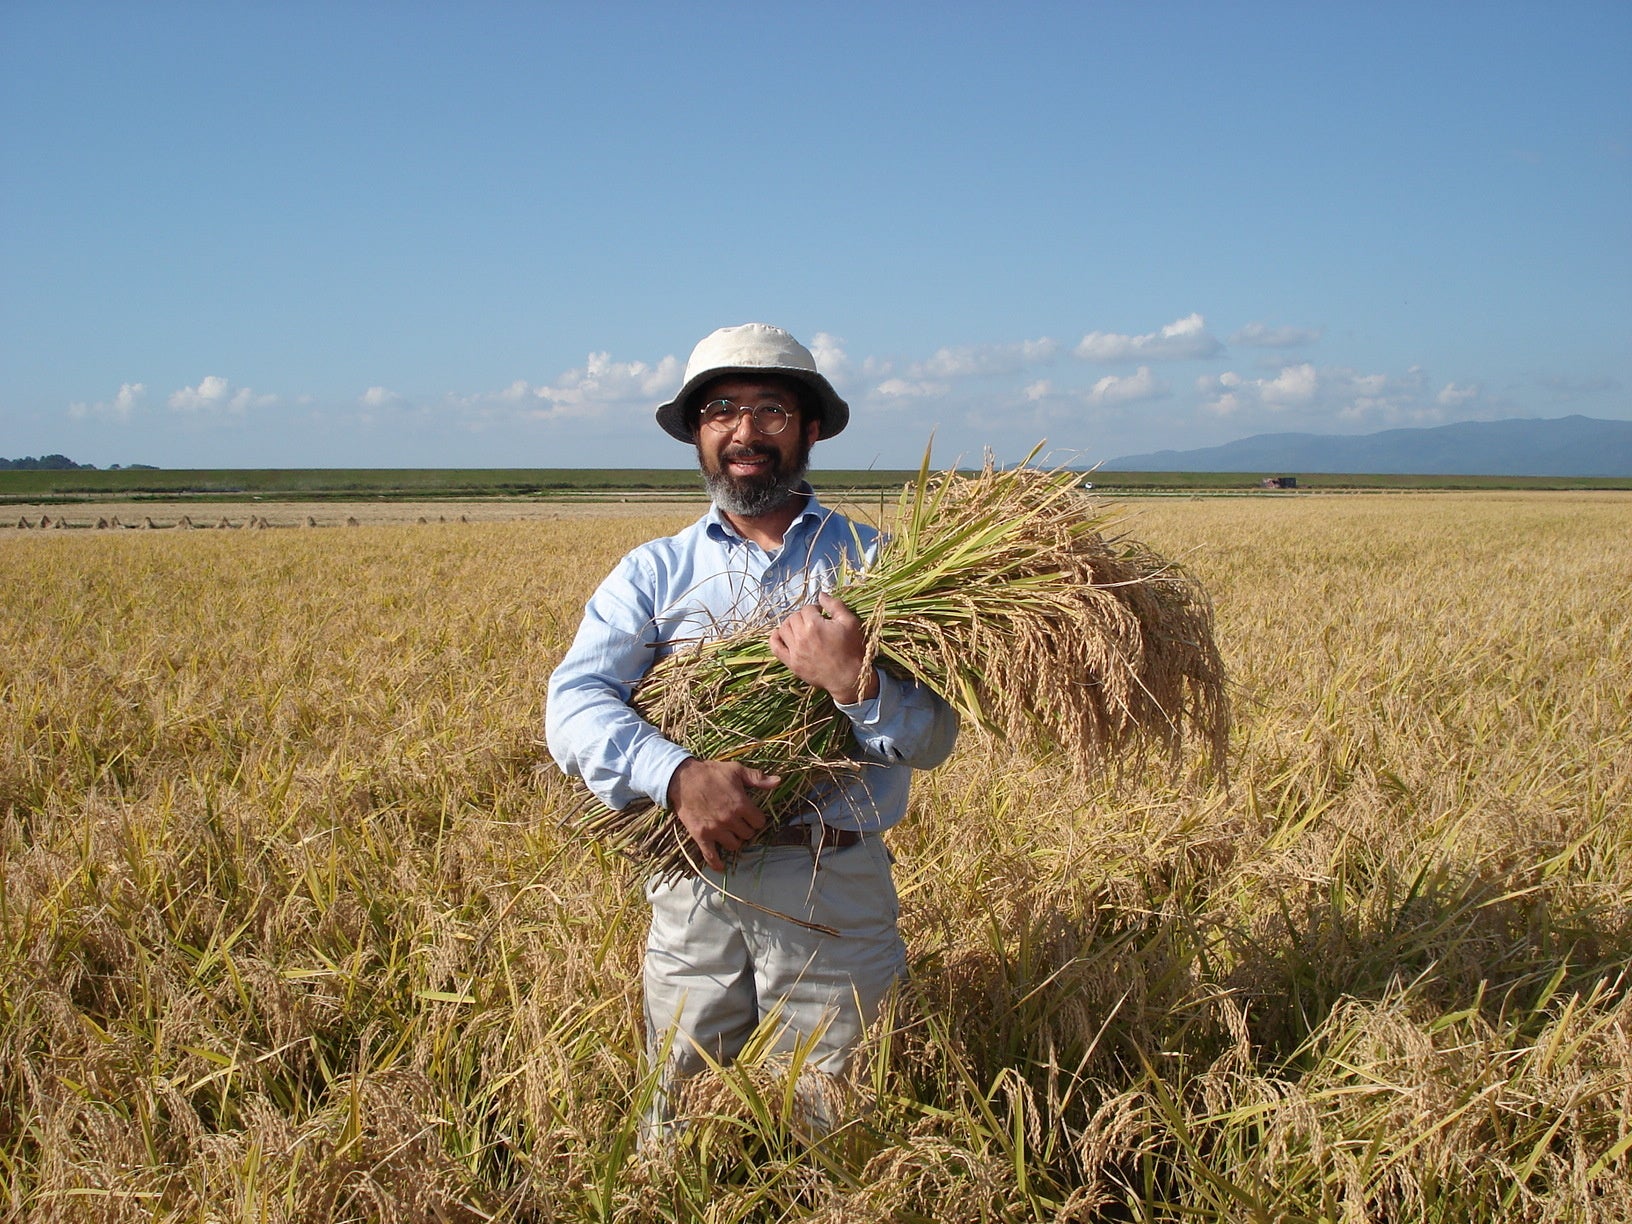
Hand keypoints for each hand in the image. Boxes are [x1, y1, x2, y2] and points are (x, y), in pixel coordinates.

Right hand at [666, 758, 780, 871]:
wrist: (682, 778)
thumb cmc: (710, 772)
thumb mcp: (736, 770)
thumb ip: (757, 778)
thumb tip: (778, 782)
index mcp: (741, 804)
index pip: (759, 822)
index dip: (757, 819)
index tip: (752, 816)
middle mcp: (730, 819)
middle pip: (748, 834)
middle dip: (746, 829)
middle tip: (740, 823)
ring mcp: (715, 829)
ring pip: (734, 845)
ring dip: (735, 840)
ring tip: (731, 833)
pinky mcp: (701, 836)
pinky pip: (711, 856)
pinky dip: (717, 864)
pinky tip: (721, 867)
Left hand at [768, 592, 879, 704]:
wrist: (849, 678)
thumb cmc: (852, 650)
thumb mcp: (850, 623)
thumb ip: (835, 605)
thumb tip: (821, 594)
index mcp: (814, 625)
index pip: (807, 608)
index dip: (816, 610)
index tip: (823, 615)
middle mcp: (801, 637)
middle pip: (794, 617)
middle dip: (803, 616)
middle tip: (814, 622)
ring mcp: (795, 651)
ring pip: (784, 629)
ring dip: (791, 625)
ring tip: (802, 628)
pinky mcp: (792, 663)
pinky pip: (776, 647)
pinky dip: (775, 638)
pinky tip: (781, 635)